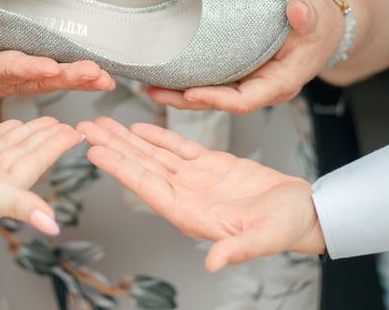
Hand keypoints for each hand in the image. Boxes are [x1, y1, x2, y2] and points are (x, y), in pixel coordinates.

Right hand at [0, 9, 116, 95]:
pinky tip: (109, 80)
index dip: (29, 68)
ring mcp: (34, 81)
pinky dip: (90, 81)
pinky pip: (70, 80)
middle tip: (90, 72)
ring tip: (105, 79)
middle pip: (43, 80)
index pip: (11, 68)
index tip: (48, 67)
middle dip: (67, 77)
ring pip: (60, 82)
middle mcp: (15, 79)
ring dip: (84, 81)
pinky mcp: (48, 78)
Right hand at [0, 117, 82, 234]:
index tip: (77, 133)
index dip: (57, 148)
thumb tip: (54, 227)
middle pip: (25, 155)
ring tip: (45, 120)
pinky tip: (11, 125)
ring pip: (7, 148)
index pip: (37, 164)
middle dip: (46, 139)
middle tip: (67, 122)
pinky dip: (0, 134)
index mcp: (2, 191)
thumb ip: (21, 206)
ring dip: (27, 134)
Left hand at [79, 117, 324, 271]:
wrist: (303, 211)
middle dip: (113, 147)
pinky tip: (139, 127)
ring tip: (103, 123)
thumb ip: (237, 250)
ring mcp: (196, 179)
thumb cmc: (286, 226)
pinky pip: (179, 147)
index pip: (148, 187)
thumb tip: (213, 265)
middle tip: (85, 129)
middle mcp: (187, 195)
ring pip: (154, 155)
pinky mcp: (211, 165)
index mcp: (192, 214)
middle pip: (142, 167)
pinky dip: (158, 136)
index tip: (96, 152)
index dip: (121, 168)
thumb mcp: (263, 238)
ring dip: (128, 139)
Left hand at [147, 0, 343, 112]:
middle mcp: (262, 89)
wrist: (321, 27)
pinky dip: (189, 81)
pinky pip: (213, 82)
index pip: (244, 101)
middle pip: (220, 103)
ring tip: (150, 88)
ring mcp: (250, 83)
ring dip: (181, 94)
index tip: (190, 93)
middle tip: (154, 93)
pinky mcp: (240, 75)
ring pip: (212, 96)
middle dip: (186, 101)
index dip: (216, 99)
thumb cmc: (320, 24)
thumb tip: (297, 12)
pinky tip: (166, 74)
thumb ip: (308, 15)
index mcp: (280, 83)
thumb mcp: (317, 16)